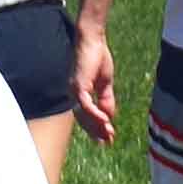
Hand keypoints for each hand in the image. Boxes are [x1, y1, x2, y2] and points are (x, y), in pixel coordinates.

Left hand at [70, 20, 121, 144]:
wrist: (93, 41)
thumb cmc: (98, 58)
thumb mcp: (105, 84)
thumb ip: (106, 100)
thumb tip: (109, 117)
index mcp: (79, 95)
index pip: (85, 117)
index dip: (96, 129)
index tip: (107, 139)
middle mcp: (73, 95)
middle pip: (83, 120)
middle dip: (96, 132)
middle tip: (108, 142)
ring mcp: (74, 91)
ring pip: (84, 115)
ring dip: (97, 126)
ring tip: (109, 133)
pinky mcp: (78, 85)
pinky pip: (86, 105)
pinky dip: (95, 114)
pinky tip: (106, 120)